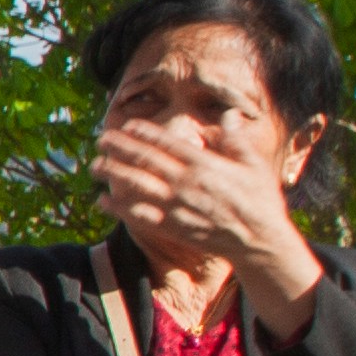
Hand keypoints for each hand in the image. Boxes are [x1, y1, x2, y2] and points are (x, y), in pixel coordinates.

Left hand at [95, 113, 317, 315]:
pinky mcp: (173, 228)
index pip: (168, 144)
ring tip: (94, 165)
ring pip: (138, 186)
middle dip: (121, 148)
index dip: (145, 133)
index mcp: (205, 165)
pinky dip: (120, 208)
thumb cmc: (260, 200)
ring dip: (114, 174)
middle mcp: (187, 184)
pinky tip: (102, 200)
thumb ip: (236, 139)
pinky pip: (140, 216)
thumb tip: (230, 114)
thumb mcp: (255, 165)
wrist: (260, 242)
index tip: (128, 125)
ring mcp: (178, 207)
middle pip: (146, 161)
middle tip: (101, 140)